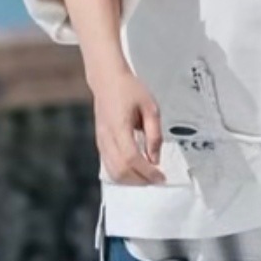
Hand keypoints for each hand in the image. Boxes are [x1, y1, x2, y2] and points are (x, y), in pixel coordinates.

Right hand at [90, 68, 165, 184]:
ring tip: (146, 176)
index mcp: (119, 127)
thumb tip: (155, 158)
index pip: (131, 158)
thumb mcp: (151, 108)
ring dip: (131, 180)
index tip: (160, 176)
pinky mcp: (100, 143)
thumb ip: (154, 134)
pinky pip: (109, 166)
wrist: (107, 80)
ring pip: (112, 172)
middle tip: (156, 178)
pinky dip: (123, 174)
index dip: (147, 172)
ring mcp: (101, 141)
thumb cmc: (127, 89)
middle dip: (140, 180)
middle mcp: (107, 137)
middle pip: (120, 170)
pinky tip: (135, 170)